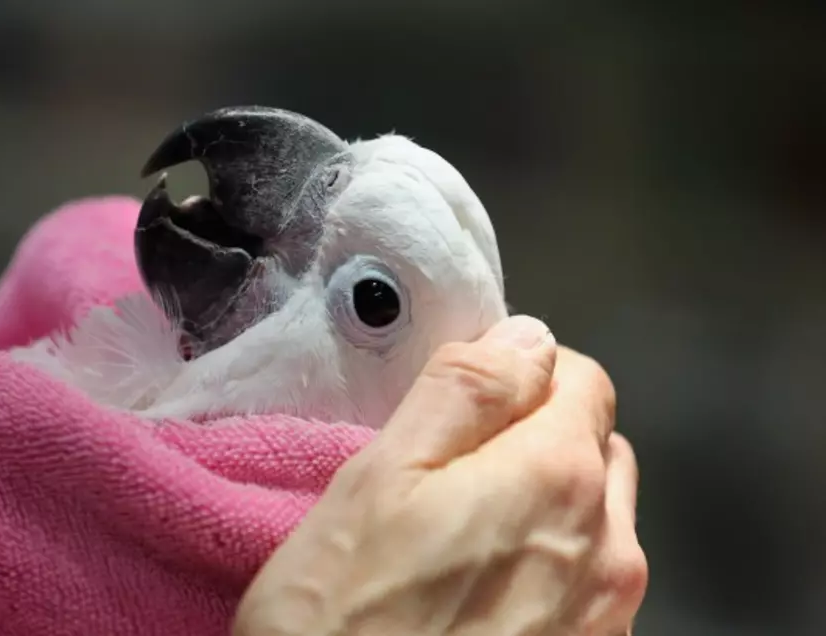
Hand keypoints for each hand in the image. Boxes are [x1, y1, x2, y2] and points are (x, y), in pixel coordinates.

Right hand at [232, 315, 646, 635]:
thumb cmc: (343, 613)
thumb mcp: (381, 477)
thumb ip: (464, 390)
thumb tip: (523, 334)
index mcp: (556, 476)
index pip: (575, 373)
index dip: (518, 371)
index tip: (464, 401)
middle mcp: (607, 544)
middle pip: (593, 442)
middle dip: (535, 432)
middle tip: (453, 468)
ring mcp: (606, 612)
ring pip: (598, 511)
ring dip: (547, 499)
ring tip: (465, 533)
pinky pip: (589, 577)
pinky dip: (551, 561)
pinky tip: (484, 591)